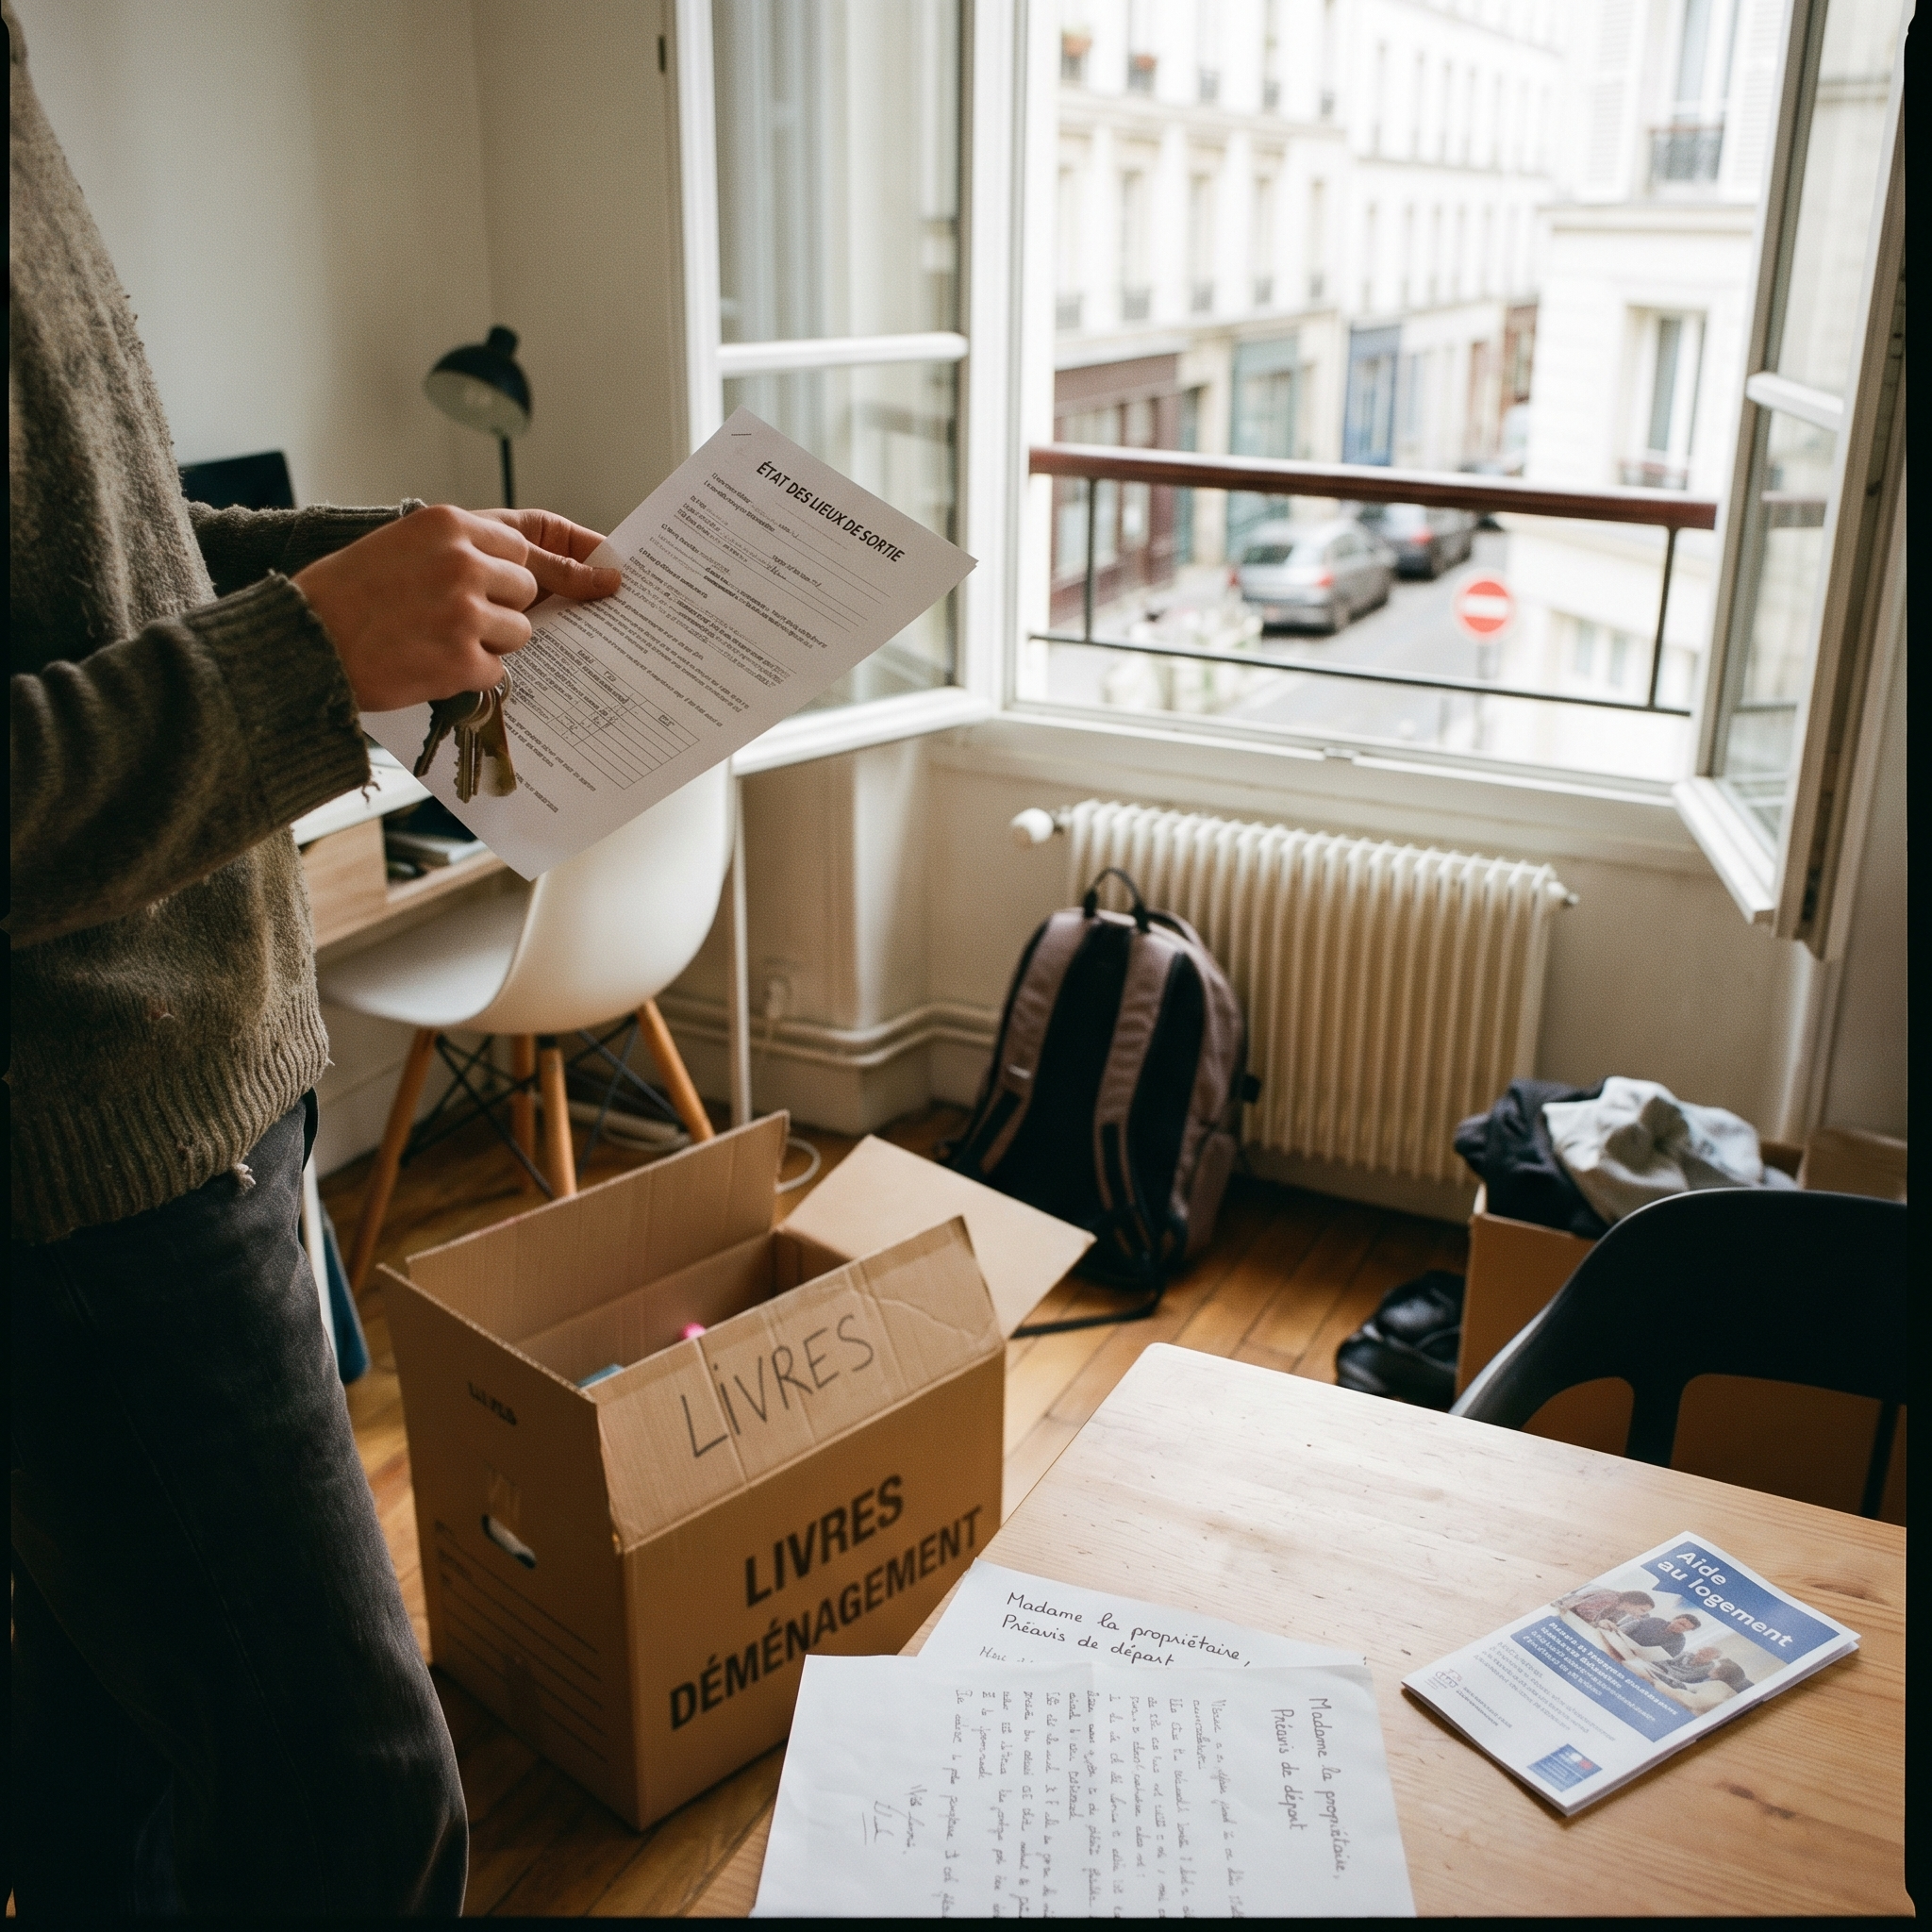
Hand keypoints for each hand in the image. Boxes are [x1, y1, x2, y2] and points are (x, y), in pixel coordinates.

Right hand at [294, 504, 621, 712]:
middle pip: (529, 588)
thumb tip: (533, 569)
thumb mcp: (403, 545)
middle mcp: (463, 560)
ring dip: (488, 643)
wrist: (301, 640)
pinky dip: (470, 675)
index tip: (607, 573)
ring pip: (520, 632)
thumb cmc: (346, 594)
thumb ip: (464, 549)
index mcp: (448, 523)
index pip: (528, 543)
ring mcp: (465, 610)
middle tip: (455, 617)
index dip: (565, 562)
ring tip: (432, 639)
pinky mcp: (462, 658)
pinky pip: (498, 670)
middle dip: (506, 608)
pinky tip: (427, 664)